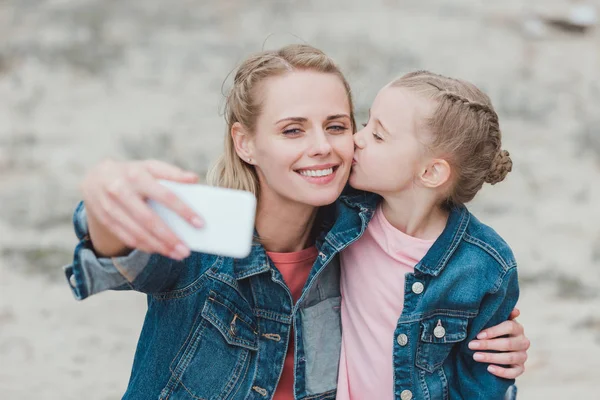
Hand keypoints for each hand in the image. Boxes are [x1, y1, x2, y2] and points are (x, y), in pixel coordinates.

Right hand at [82, 159, 202, 259]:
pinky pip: (127, 237)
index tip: (199, 223)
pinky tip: (159, 251)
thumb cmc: (132, 172)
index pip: (164, 195)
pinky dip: (144, 246)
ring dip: (159, 246)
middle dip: (169, 237)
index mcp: (137, 175)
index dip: (182, 210)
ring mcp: (110, 207)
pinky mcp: (105, 220)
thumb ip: (171, 173)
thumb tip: (194, 179)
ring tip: (177, 254)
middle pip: (149, 219)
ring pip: (137, 232)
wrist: (96, 176)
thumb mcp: (150, 166)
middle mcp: (121, 191)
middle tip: (186, 251)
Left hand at [468, 308, 529, 378]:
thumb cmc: (495, 331)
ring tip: (475, 356)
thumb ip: (502, 314)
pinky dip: (502, 372)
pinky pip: (514, 373)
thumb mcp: (496, 321)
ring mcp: (523, 356)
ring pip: (510, 358)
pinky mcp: (521, 368)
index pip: (509, 327)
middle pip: (508, 344)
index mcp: (517, 328)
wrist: (499, 347)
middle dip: (488, 345)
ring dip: (491, 357)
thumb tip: (516, 311)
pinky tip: (489, 369)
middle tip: (471, 345)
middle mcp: (523, 342)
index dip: (493, 331)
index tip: (478, 335)